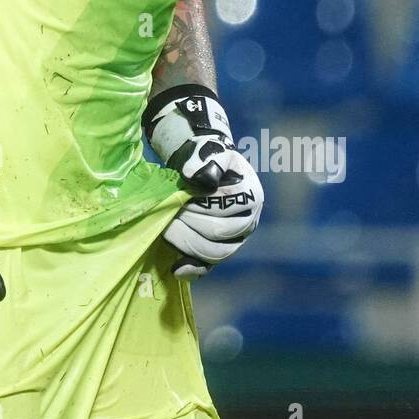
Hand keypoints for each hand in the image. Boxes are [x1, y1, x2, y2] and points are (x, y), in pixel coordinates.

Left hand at [162, 146, 262, 278]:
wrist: (197, 168)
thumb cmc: (204, 159)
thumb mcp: (207, 150)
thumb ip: (206, 160)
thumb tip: (199, 179)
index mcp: (251, 195)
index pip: (226, 206)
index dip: (200, 202)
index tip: (182, 193)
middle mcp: (248, 221)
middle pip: (218, 232)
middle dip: (189, 220)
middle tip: (168, 210)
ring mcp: (234, 241)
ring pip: (213, 252)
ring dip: (186, 240)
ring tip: (167, 227)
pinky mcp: (218, 252)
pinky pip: (207, 266)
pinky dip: (192, 268)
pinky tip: (176, 268)